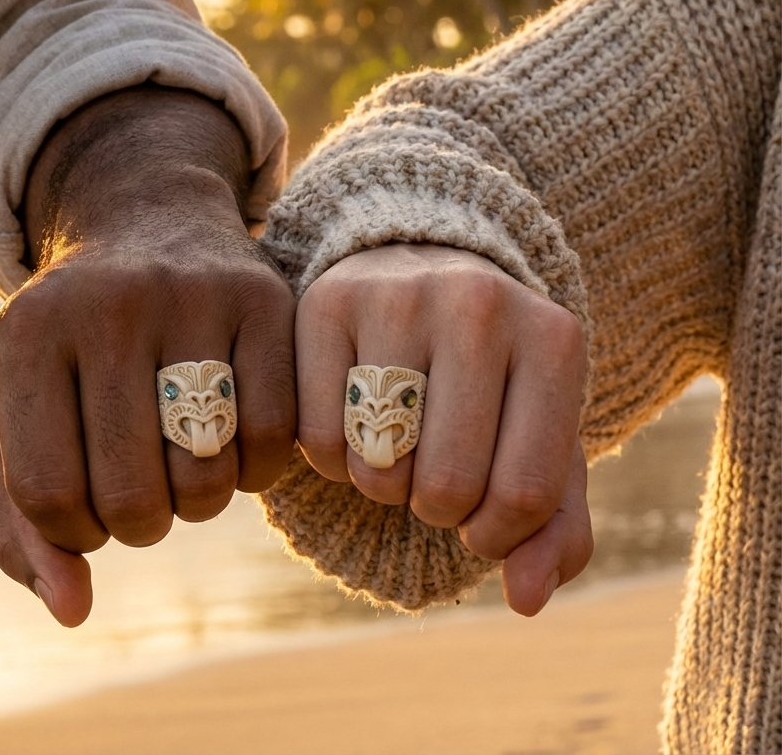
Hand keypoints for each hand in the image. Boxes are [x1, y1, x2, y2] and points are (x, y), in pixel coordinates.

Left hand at [0, 86, 295, 625]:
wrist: (150, 218)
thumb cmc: (80, 343)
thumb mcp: (27, 415)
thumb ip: (25, 525)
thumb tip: (73, 612)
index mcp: (27, 333)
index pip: (46, 494)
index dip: (74, 533)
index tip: (90, 508)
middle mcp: (107, 305)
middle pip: (132, 496)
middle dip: (142, 523)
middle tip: (145, 489)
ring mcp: (193, 295)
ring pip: (207, 476)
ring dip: (199, 502)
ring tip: (185, 463)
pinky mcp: (265, 298)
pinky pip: (275, 440)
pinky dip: (257, 471)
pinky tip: (235, 444)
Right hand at [296, 243, 590, 615]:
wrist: (424, 270)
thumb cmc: (492, 376)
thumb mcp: (540, 439)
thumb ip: (554, 527)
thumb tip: (525, 600)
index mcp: (554, 339)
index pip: (526, 494)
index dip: (496, 537)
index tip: (480, 519)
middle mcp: (479, 303)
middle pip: (448, 484)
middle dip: (436, 509)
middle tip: (433, 478)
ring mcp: (397, 295)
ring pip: (378, 463)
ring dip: (382, 485)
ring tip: (395, 449)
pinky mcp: (325, 302)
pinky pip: (316, 436)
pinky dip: (333, 459)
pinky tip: (352, 427)